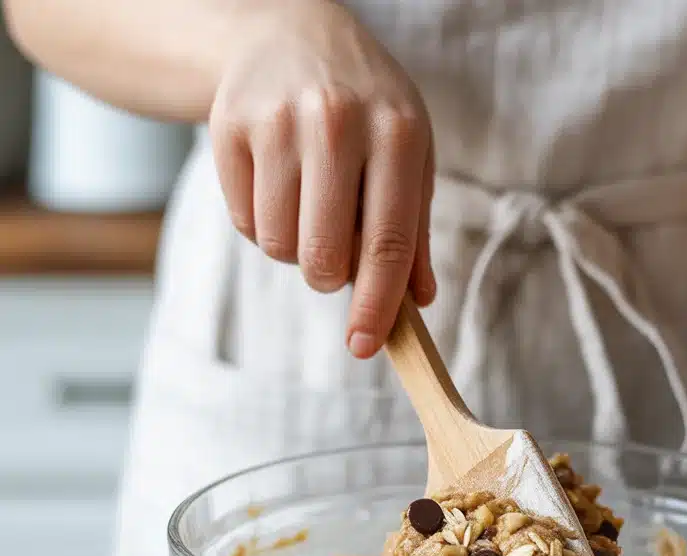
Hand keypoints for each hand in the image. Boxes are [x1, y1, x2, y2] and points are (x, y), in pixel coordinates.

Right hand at [209, 0, 434, 355]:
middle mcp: (337, 121)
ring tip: (307, 206)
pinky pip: (244, 222)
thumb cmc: (366, 110)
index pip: (387, 243)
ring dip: (294, 248)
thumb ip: (413, 234)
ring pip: (279, 245)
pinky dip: (261, 223)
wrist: (291, 34)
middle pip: (324, 255)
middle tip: (334, 254)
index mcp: (397, 133)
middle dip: (329, 276)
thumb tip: (415, 304)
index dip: (376, 305)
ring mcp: (277, 120)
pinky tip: (276, 185)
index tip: (365, 345)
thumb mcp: (408, 158)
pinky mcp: (228, 125)